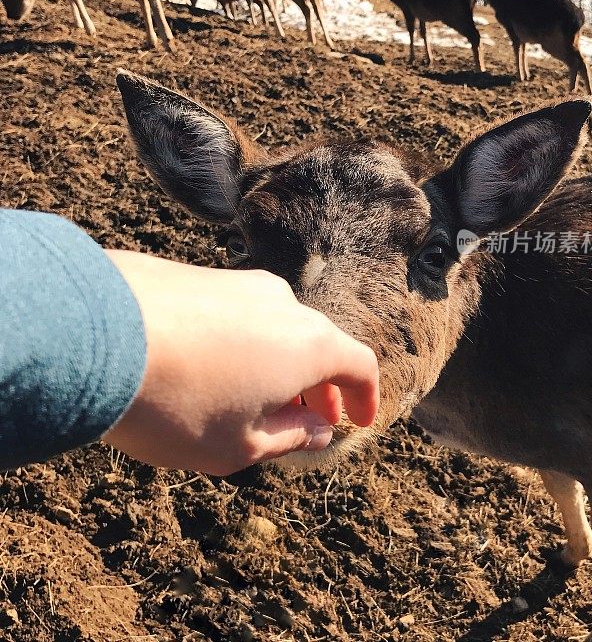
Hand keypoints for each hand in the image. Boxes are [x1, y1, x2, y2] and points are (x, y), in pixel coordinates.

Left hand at [103, 251, 378, 475]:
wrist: (96, 333)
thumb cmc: (176, 402)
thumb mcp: (239, 446)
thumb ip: (288, 438)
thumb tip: (316, 429)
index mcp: (309, 345)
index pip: (360, 365)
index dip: (364, 396)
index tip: (357, 421)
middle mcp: (282, 304)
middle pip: (318, 343)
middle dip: (319, 386)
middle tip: (308, 419)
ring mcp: (238, 283)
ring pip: (276, 327)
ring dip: (278, 365)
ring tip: (255, 400)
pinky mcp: (198, 275)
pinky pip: (237, 314)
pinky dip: (243, 346)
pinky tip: (212, 372)